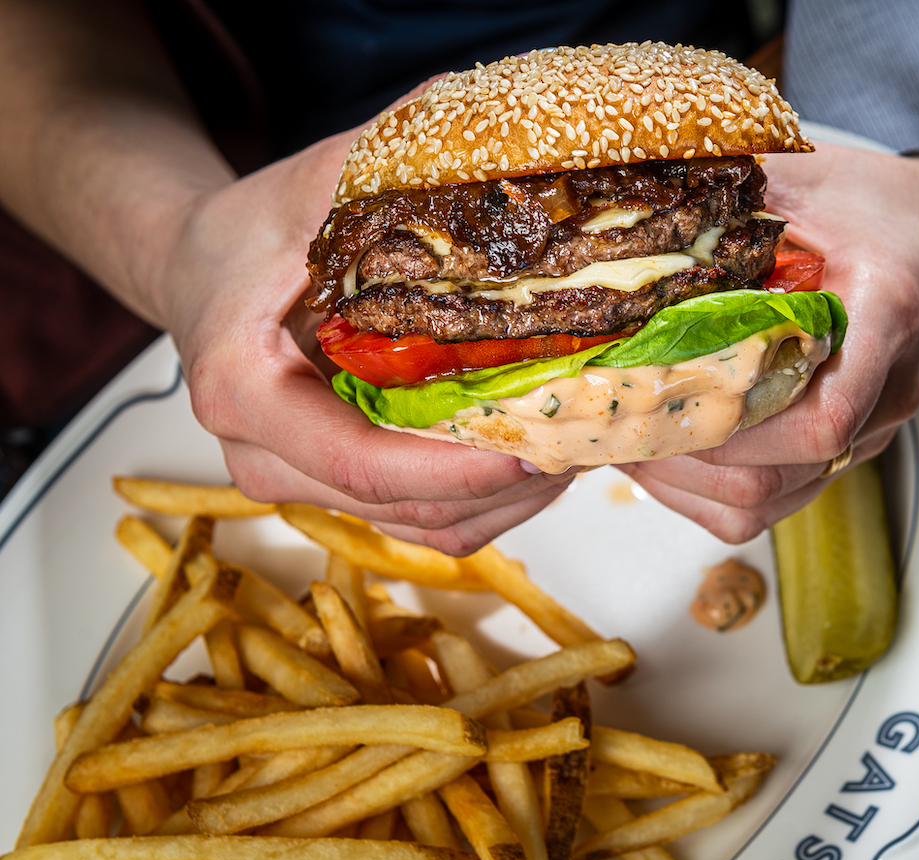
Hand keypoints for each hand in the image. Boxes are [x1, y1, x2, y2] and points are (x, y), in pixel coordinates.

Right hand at [163, 133, 571, 554]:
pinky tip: (536, 453)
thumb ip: (392, 164)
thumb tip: (493, 137)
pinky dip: (483, 500)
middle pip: (403, 506)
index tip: (538, 450)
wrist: (197, 268)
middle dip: (502, 486)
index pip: (363, 463)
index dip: (458, 469)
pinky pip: (419, 519)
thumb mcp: (314, 184)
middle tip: (585, 439)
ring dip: (505, 501)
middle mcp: (263, 455)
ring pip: (419, 526)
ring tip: (576, 446)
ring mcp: (296, 480)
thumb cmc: (250, 230)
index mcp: (245, 389)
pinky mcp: (332, 488)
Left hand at [619, 144, 918, 541]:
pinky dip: (709, 490)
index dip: (734, 427)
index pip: (823, 417)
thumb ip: (732, 194)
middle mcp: (887, 391)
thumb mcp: (810, 179)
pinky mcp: (848, 448)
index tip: (659, 400)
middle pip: (783, 473)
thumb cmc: (884, 209)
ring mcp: (871, 430)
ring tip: (627, 440)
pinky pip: (775, 502)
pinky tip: (667, 452)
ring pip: (771, 502)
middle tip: (616, 423)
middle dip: (686, 459)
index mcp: (886, 316)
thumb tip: (634, 202)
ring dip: (688, 484)